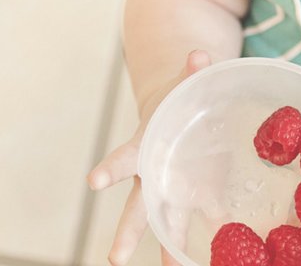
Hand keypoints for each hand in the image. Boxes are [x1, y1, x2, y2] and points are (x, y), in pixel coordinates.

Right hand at [86, 50, 211, 265]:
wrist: (179, 112)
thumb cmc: (176, 97)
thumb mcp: (182, 82)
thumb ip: (191, 72)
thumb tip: (200, 55)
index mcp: (145, 145)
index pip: (123, 158)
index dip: (110, 168)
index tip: (94, 182)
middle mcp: (153, 175)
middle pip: (136, 208)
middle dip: (126, 232)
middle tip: (115, 259)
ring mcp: (174, 189)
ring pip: (164, 224)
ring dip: (164, 248)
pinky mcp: (199, 194)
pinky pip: (200, 220)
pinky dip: (207, 237)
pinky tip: (204, 258)